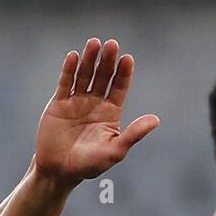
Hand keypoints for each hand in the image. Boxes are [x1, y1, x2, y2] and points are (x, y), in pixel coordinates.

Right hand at [34, 38, 159, 183]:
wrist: (59, 171)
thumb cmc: (89, 165)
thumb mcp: (115, 150)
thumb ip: (134, 134)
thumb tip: (156, 120)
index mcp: (110, 112)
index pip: (120, 87)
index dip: (123, 72)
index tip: (127, 59)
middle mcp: (95, 103)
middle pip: (103, 76)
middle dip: (107, 61)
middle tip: (112, 44)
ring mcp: (76, 101)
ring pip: (84, 75)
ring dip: (89, 59)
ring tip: (94, 43)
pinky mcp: (59, 103)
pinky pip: (65, 82)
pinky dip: (69, 69)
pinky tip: (74, 56)